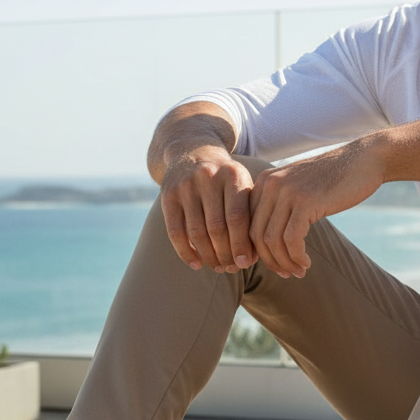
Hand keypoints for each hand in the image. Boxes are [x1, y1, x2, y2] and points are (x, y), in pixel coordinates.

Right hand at [160, 145, 255, 272]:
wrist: (193, 151)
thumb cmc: (226, 179)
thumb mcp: (242, 185)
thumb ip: (250, 215)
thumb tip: (250, 258)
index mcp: (233, 175)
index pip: (238, 217)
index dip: (242, 244)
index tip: (245, 263)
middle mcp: (208, 177)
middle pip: (217, 228)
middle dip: (226, 254)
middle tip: (232, 268)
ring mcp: (185, 185)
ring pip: (197, 232)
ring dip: (208, 256)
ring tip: (218, 267)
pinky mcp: (168, 195)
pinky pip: (176, 232)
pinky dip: (186, 252)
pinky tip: (196, 264)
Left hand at [248, 138, 383, 277]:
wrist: (364, 160)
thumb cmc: (334, 179)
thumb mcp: (299, 188)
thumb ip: (280, 207)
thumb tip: (267, 243)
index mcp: (265, 181)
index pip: (248, 223)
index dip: (258, 249)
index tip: (274, 264)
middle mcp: (271, 184)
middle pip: (256, 234)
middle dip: (269, 260)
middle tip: (286, 273)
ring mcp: (287, 192)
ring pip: (272, 240)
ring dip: (285, 262)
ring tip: (299, 271)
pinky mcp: (305, 201)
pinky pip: (292, 240)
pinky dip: (297, 257)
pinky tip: (306, 263)